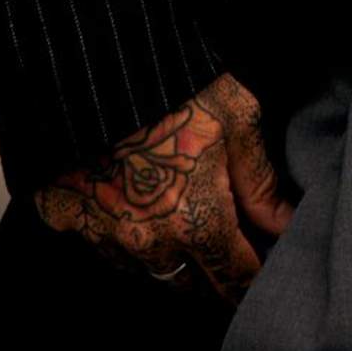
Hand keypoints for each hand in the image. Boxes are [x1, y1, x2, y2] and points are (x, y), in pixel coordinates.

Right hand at [32, 71, 294, 305]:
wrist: (90, 66)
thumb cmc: (176, 85)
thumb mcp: (238, 120)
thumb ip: (260, 181)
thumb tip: (285, 221)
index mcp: (196, 221)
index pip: (234, 278)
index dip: (255, 281)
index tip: (267, 277)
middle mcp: (147, 242)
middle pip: (192, 284)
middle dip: (215, 274)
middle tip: (233, 249)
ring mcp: (102, 235)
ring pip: (148, 271)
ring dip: (172, 259)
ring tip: (189, 227)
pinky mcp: (66, 220)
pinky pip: (107, 249)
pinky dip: (130, 239)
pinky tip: (144, 211)